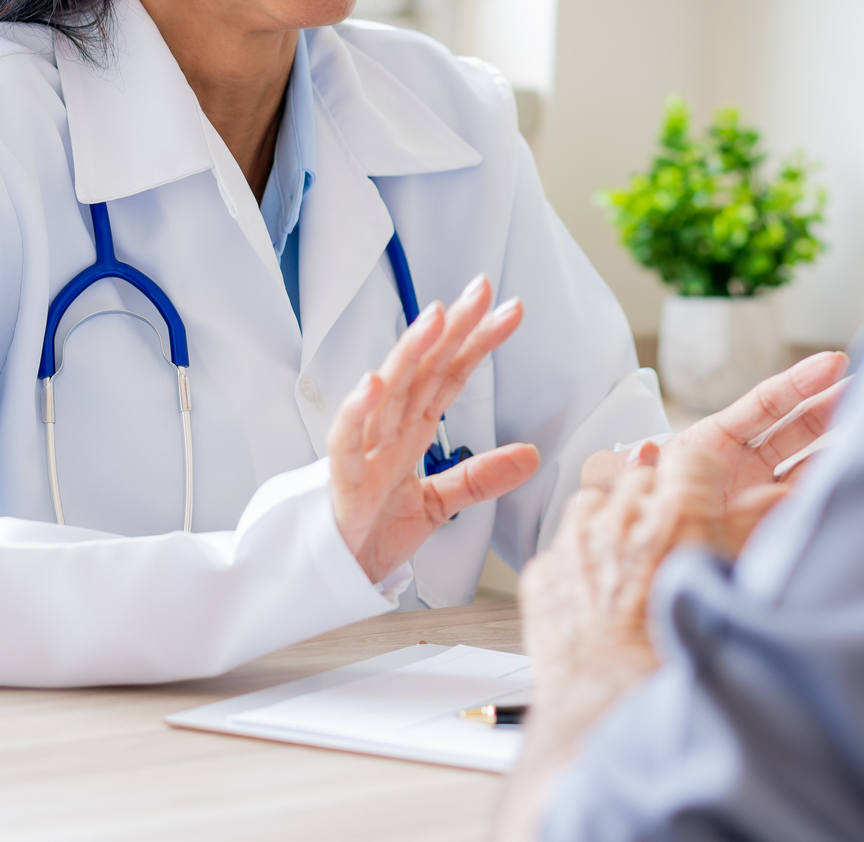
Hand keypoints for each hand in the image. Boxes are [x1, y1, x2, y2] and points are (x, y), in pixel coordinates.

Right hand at [328, 274, 540, 583]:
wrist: (332, 574)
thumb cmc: (372, 531)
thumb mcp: (439, 504)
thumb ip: (480, 478)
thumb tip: (530, 455)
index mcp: (410, 430)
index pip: (450, 375)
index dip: (478, 342)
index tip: (508, 311)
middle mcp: (388, 430)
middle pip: (424, 369)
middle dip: (451, 328)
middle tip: (480, 290)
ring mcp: (365, 450)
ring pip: (388, 392)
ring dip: (410, 353)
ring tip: (435, 318)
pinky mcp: (343, 480)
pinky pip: (347, 441)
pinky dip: (357, 412)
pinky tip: (373, 383)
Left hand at [499, 443, 729, 839]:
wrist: (612, 711)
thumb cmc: (675, 663)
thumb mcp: (727, 587)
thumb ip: (747, 534)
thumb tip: (776, 500)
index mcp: (677, 514)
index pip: (691, 457)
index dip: (699, 477)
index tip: (701, 494)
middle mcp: (623, 516)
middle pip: (641, 476)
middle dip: (654, 499)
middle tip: (668, 539)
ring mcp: (577, 540)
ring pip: (595, 501)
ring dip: (611, 521)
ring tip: (628, 563)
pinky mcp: (544, 569)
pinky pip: (563, 545)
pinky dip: (579, 560)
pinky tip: (597, 594)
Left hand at [580, 350, 849, 556]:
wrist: (639, 572)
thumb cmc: (628, 517)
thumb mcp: (615, 485)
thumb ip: (619, 469)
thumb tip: (639, 453)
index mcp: (714, 441)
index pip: (765, 404)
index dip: (798, 383)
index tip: (834, 362)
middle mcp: (744, 466)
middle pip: (798, 428)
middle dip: (831, 405)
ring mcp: (761, 498)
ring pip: (810, 465)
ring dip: (840, 447)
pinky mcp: (769, 531)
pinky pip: (804, 510)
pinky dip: (828, 496)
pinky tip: (854, 484)